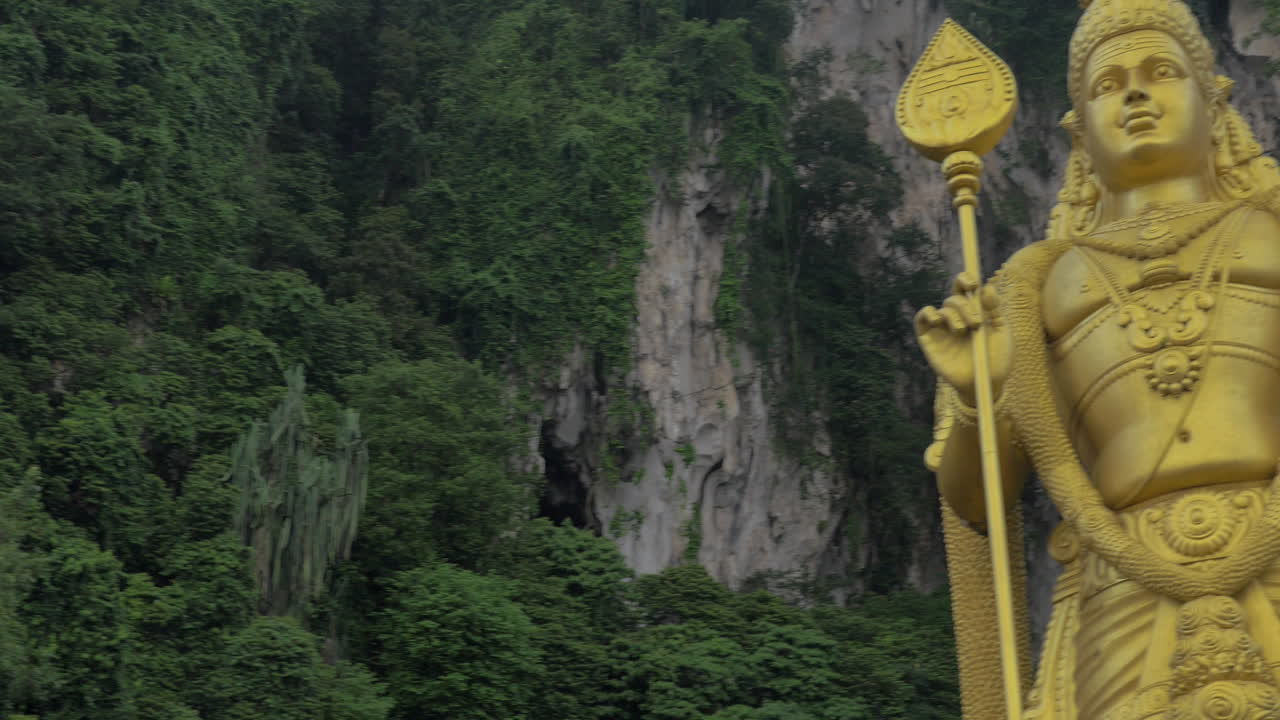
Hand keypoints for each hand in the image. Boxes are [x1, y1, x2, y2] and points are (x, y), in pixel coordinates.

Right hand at [914, 272, 1011, 405]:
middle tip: (976, 323)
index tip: (973, 284)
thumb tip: (986, 286)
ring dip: (954, 314)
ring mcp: (942, 328)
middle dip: (965, 306)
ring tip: (963, 331)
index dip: (965, 279)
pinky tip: (939, 320)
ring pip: (942, 308)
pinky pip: (921, 318)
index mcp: (975, 311)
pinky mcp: (929, 339)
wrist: (985, 384)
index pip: (965, 288)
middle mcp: (957, 317)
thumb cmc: (996, 360)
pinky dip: (928, 313)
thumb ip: (994, 309)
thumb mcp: (1001, 332)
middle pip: (954, 298)